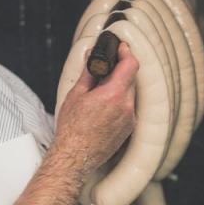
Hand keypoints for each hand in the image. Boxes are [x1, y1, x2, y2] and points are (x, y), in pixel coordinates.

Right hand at [54, 42, 137, 173]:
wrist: (75, 156)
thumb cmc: (72, 129)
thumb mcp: (76, 95)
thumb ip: (88, 73)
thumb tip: (92, 58)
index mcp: (114, 94)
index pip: (131, 65)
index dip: (126, 53)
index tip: (121, 48)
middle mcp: (127, 106)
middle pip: (131, 78)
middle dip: (120, 70)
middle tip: (106, 68)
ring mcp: (130, 119)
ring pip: (130, 94)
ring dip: (120, 87)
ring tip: (101, 90)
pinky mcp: (129, 128)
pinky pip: (129, 108)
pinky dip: (120, 101)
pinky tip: (105, 107)